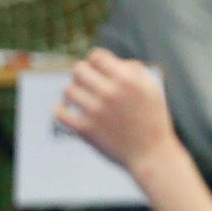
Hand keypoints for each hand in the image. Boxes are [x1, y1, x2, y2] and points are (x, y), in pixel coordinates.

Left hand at [55, 48, 176, 171]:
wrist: (151, 154)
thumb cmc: (152, 119)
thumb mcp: (151, 88)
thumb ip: (134, 70)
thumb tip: (115, 61)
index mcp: (127, 80)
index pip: (96, 57)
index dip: (95, 62)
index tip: (97, 71)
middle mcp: (110, 93)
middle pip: (78, 70)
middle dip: (81, 74)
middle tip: (86, 83)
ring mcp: (96, 112)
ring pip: (68, 90)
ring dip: (72, 93)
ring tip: (79, 98)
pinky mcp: (86, 130)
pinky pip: (60, 113)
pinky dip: (60, 109)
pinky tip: (67, 110)